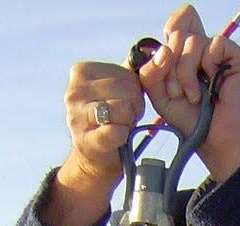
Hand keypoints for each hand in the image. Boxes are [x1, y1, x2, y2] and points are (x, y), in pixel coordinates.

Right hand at [42, 61, 144, 225]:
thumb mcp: (122, 90)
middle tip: (123, 119)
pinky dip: (122, 136)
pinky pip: (115, 132)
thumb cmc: (112, 119)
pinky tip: (116, 139)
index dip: (135, 92)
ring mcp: (76, 116)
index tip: (125, 104)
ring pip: (122, 110)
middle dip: (133, 108)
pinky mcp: (85, 140)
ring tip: (119, 127)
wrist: (96, 158)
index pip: (126, 75)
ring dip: (128, 122)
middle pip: (126, 91)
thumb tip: (165, 52)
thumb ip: (141, 70)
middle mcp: (74, 91)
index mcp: (81, 72)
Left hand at [138, 4, 239, 182]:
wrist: (214, 142)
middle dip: (171, 66)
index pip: (176, 25)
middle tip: (176, 93)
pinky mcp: (239, 58)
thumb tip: (164, 49)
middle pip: (180, 34)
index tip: (164, 68)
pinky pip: (215, 43)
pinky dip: (207, 65)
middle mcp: (206, 51)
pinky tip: (212, 86)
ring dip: (186, 71)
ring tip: (193, 96)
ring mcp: (223, 54)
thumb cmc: (191, 121)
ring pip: (194, 40)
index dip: (168, 42)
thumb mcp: (161, 96)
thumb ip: (151, 72)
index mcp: (189, 55)